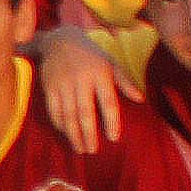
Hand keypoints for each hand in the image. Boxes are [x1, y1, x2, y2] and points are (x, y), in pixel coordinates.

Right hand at [34, 26, 137, 149]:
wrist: (60, 40)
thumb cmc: (91, 54)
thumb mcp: (111, 63)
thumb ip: (125, 82)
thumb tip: (140, 99)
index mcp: (100, 74)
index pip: (108, 102)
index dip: (111, 121)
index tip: (114, 138)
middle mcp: (81, 80)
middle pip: (85, 112)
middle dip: (88, 134)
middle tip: (92, 150)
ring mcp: (63, 84)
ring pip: (68, 114)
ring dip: (73, 134)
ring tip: (80, 148)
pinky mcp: (49, 87)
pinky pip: (54, 110)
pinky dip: (59, 124)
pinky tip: (66, 133)